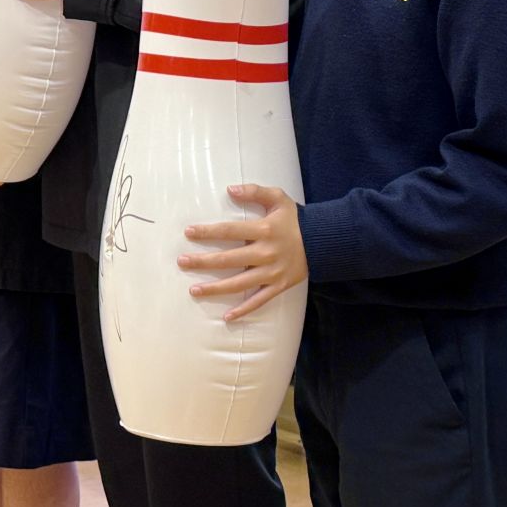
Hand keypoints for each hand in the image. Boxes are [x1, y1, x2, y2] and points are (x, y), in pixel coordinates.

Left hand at [179, 184, 307, 321]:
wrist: (324, 242)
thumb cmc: (294, 219)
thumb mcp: (278, 198)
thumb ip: (255, 191)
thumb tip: (230, 189)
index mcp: (264, 230)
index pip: (230, 231)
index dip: (208, 232)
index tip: (188, 232)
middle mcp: (266, 253)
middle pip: (229, 259)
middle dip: (203, 262)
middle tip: (182, 262)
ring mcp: (272, 273)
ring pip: (239, 284)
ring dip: (216, 288)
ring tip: (194, 290)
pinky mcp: (279, 286)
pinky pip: (259, 301)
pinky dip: (244, 310)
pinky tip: (227, 316)